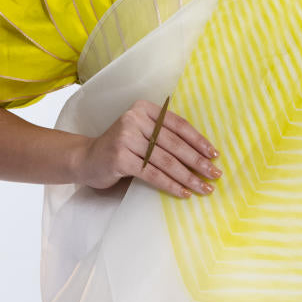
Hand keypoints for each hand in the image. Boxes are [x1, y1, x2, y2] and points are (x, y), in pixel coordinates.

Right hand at [76, 98, 221, 198]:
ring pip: (166, 161)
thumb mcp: (142, 134)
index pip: (178, 124)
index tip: (214, 155)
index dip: (199, 140)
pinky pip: (153, 174)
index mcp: (144, 109)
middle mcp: (134, 119)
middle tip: (215, 174)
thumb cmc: (121, 148)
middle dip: (198, 161)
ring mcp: (126, 138)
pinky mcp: (120, 158)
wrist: (86, 159)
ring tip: (204, 188)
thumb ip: (164, 136)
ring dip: (188, 176)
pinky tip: (184, 193)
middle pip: (174, 143)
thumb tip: (202, 154)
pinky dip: (171, 185)